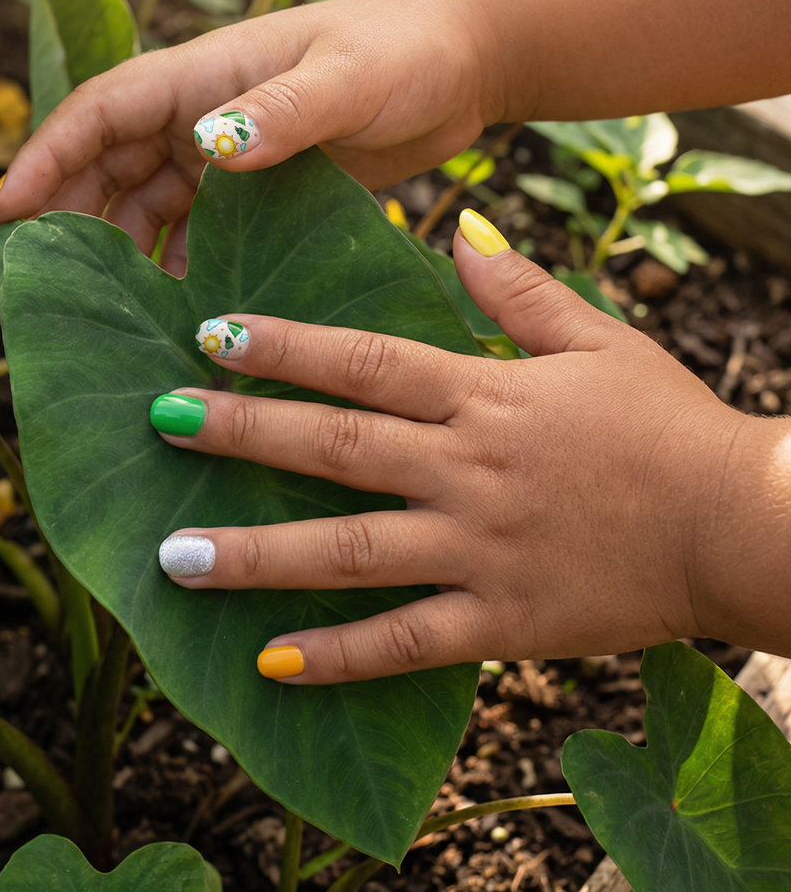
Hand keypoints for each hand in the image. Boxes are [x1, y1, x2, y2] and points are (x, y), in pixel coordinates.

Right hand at [0, 0, 493, 272]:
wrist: (462, 66)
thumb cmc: (406, 52)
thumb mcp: (346, 78)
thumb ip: (283, 110)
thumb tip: (212, 145)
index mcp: (206, 73)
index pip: (103, 110)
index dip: (48, 156)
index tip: (7, 212)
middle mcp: (204, 113)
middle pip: (110, 164)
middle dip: (72, 215)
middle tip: (43, 279)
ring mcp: (229, 155)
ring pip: (148, 203)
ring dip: (122, 249)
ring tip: (103, 309)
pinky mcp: (259, 191)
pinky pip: (197, 231)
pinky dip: (177, 264)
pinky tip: (173, 309)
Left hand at [150, 221, 790, 682]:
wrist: (742, 523)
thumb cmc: (667, 425)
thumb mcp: (601, 340)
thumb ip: (521, 290)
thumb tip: (459, 228)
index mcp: (486, 394)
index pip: (365, 361)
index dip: (285, 345)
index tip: (212, 333)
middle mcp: (468, 467)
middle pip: (335, 445)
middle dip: (243, 431)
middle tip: (160, 421)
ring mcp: (479, 547)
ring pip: (350, 550)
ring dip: (257, 554)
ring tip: (174, 557)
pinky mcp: (501, 619)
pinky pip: (407, 641)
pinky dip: (338, 656)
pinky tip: (268, 664)